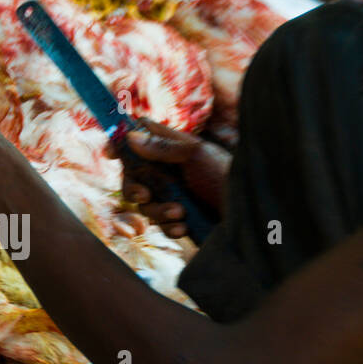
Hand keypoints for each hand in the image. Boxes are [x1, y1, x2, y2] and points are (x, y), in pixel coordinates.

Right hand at [111, 117, 230, 238]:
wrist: (252, 215)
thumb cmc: (228, 176)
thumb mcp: (196, 155)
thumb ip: (163, 147)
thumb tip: (130, 136)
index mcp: (172, 149)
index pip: (139, 139)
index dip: (121, 143)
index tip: (110, 153)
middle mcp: (169, 172)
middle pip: (133, 177)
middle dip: (134, 188)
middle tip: (144, 195)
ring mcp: (174, 196)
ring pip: (147, 205)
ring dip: (160, 211)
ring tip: (182, 213)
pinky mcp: (180, 219)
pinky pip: (161, 225)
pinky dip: (170, 227)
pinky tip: (185, 227)